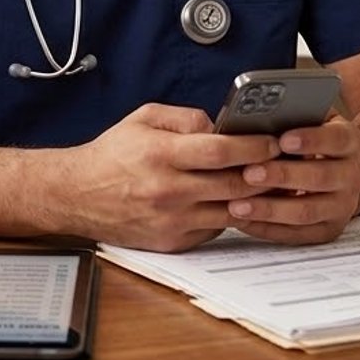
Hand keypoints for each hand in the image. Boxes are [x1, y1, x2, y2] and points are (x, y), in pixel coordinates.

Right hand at [64, 103, 278, 252]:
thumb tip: (220, 126)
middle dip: (265, 173)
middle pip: (235, 184)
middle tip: (281, 164)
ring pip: (232, 211)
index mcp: (161, 155)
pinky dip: (227, 215)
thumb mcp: (142, 119)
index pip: (221, 150)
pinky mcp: (173, 242)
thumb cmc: (112, 155)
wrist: (77, 195)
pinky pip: (215, 229)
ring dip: (253, 198)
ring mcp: (172, 220)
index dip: (254, 146)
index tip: (273, 141)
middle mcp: (168, 190)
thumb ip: (184, 117)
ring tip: (265, 184)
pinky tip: (233, 202)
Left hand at [227, 115, 359, 243]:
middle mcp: (352, 176)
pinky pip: (297, 235)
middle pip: (320, 178)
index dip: (311, 140)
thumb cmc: (309, 139)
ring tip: (238, 205)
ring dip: (270, 209)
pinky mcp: (328, 230)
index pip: (337, 139)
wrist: (338, 171)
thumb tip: (255, 115)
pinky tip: (242, 221)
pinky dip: (268, 229)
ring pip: (307, 211)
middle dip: (282, 176)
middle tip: (248, 173)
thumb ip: (291, 116)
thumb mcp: (308, 120)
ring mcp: (342, 206)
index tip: (282, 140)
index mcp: (349, 143)